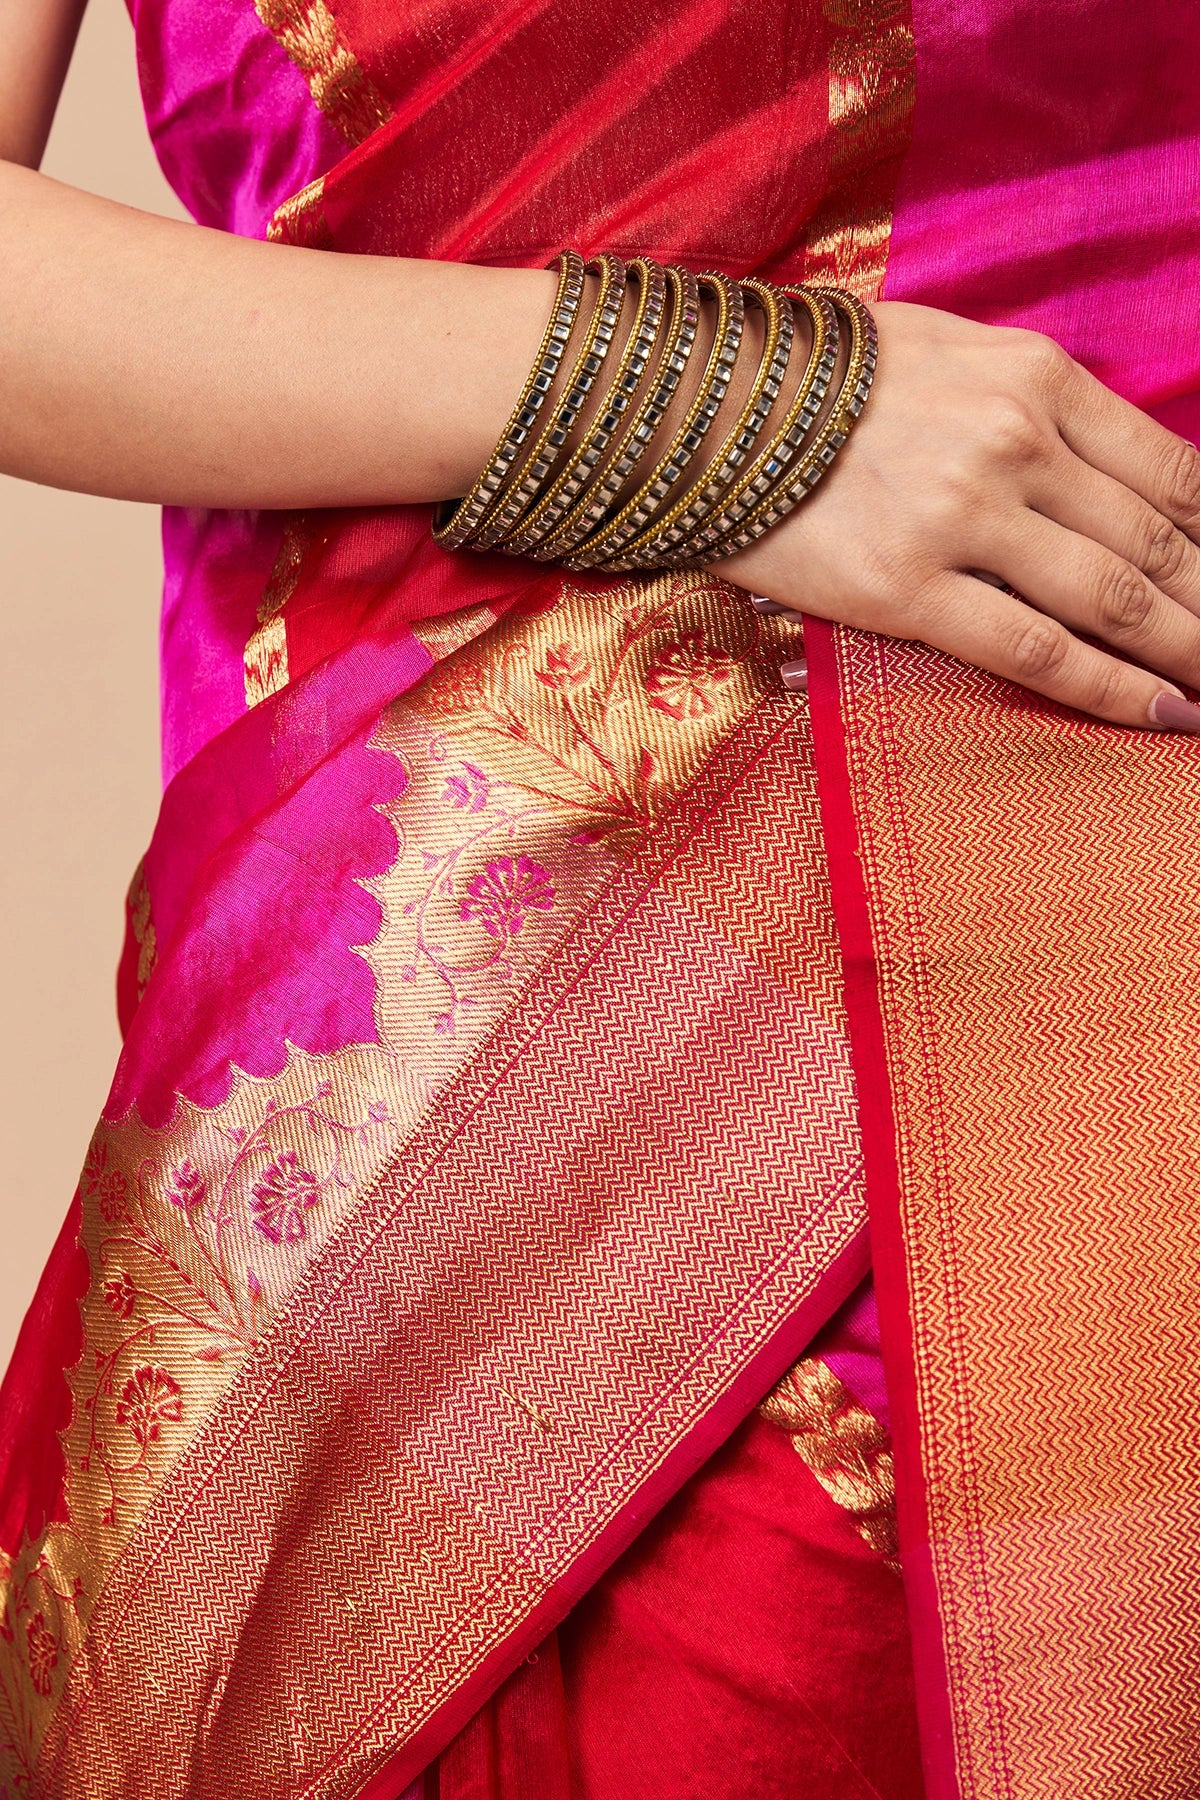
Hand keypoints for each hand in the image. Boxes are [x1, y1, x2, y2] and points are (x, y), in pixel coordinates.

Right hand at [717, 300, 1199, 730]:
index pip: (1172, 470)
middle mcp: (1015, 444)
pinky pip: (1034, 649)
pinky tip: (1160, 714)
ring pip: (1114, 598)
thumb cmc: (822, 379)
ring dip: (1186, 651)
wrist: (700, 405)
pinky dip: (1110, 689)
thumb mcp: (950, 354)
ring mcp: (963, 519)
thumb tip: (1106, 476)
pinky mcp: (907, 589)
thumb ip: (1034, 407)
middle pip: (1157, 541)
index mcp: (1034, 380)